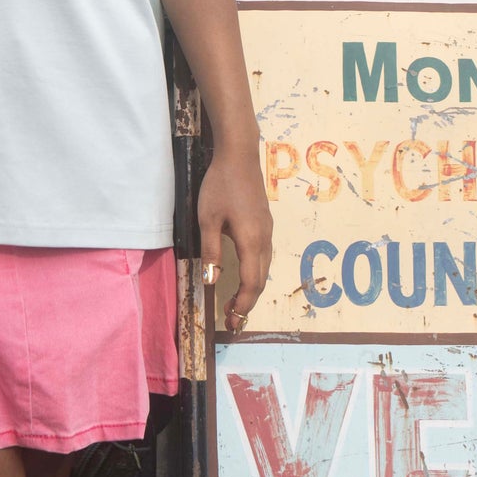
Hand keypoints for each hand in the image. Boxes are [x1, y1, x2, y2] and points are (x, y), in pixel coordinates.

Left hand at [198, 142, 271, 332]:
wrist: (239, 155)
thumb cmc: (221, 185)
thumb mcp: (208, 219)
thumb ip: (211, 251)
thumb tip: (212, 282)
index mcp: (251, 241)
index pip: (251, 283)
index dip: (242, 304)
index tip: (231, 321)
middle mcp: (265, 239)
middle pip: (261, 280)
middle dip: (247, 303)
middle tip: (232, 319)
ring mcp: (267, 230)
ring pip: (265, 269)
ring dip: (252, 289)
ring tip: (235, 303)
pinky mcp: (265, 223)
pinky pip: (264, 257)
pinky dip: (255, 274)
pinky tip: (244, 274)